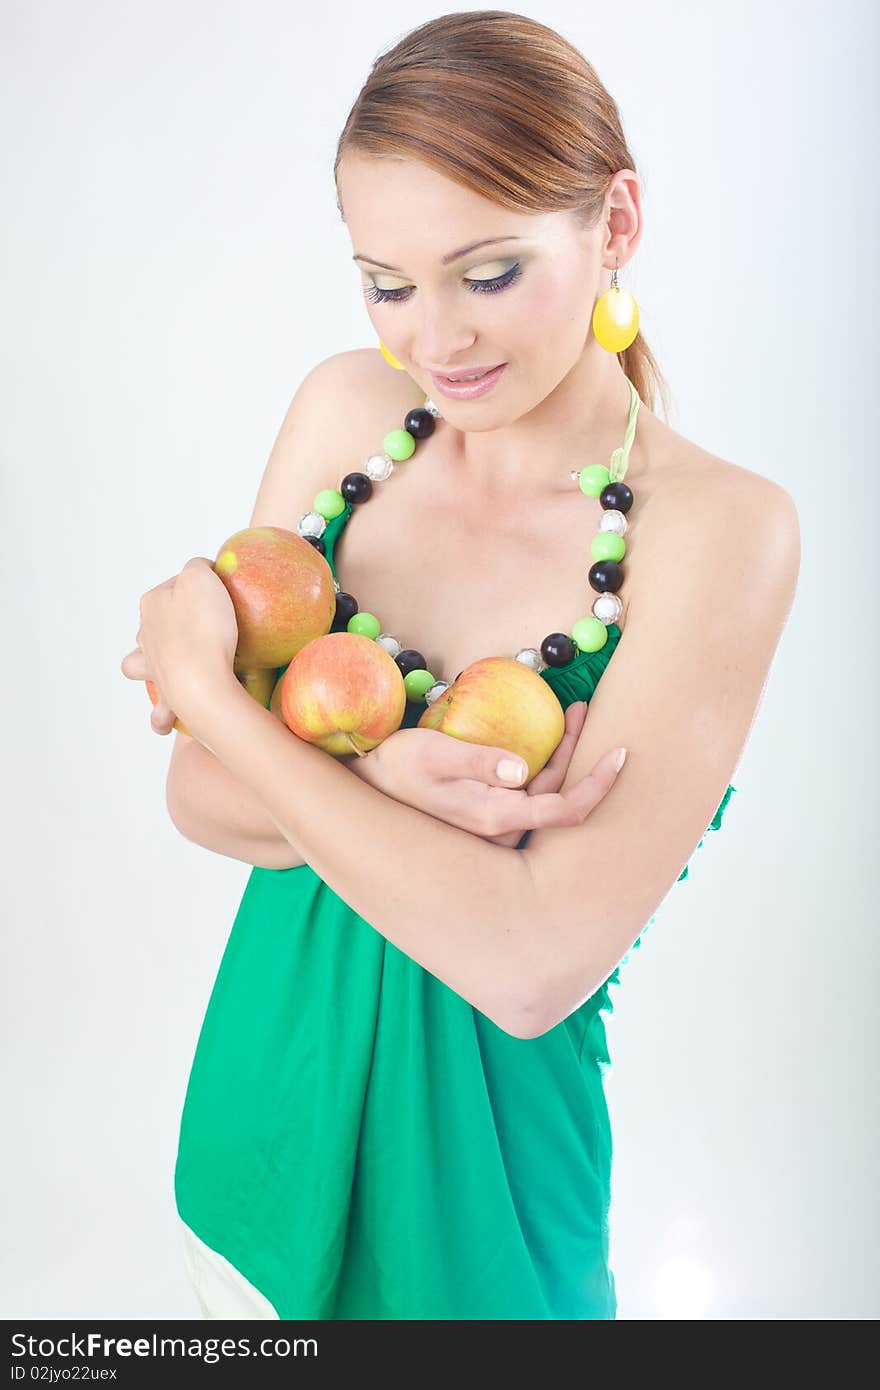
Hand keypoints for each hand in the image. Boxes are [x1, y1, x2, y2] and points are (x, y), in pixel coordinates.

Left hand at [120, 558, 238, 729]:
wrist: (201, 682)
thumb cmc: (203, 628)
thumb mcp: (201, 577)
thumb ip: (198, 566)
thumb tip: (200, 569)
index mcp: (152, 603)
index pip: (174, 584)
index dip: (198, 587)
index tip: (220, 595)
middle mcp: (146, 634)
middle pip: (152, 623)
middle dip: (165, 624)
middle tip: (196, 627)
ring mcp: (153, 667)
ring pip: (140, 664)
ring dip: (149, 666)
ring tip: (166, 668)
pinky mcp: (168, 696)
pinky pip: (161, 710)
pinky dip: (163, 712)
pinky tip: (172, 714)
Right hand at [347, 701, 623, 845]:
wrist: (366, 786)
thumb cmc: (397, 767)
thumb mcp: (433, 754)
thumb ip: (477, 761)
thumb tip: (520, 769)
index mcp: (495, 818)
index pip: (565, 810)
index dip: (598, 785)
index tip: (622, 753)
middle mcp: (502, 829)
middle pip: (559, 795)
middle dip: (579, 754)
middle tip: (581, 706)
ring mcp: (495, 824)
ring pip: (543, 791)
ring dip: (561, 754)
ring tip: (570, 711)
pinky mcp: (486, 813)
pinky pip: (527, 791)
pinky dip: (542, 761)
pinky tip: (542, 735)